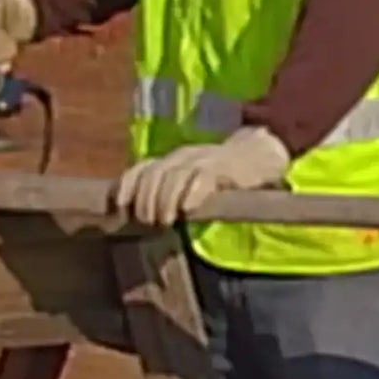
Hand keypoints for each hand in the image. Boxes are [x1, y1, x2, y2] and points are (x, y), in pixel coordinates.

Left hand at [111, 126, 290, 228]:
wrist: (259, 155)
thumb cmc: (223, 175)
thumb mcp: (191, 180)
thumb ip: (170, 194)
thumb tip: (143, 221)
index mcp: (172, 161)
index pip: (142, 169)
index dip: (127, 187)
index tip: (119, 208)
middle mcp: (182, 157)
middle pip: (153, 175)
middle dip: (146, 200)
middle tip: (149, 223)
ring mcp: (202, 160)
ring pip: (173, 177)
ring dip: (164, 201)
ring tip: (165, 221)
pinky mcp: (223, 167)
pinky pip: (202, 177)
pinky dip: (192, 193)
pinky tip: (188, 209)